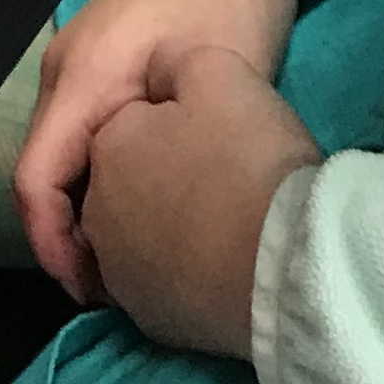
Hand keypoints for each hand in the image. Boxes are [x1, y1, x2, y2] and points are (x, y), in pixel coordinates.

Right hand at [15, 0, 298, 299]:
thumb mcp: (211, 81)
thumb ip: (170, 150)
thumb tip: (147, 223)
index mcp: (80, 77)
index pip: (34, 182)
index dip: (54, 247)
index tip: (91, 293)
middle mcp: (64, 70)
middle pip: (42, 172)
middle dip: (69, 236)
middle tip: (119, 287)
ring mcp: (80, 59)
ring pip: (63, 152)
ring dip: (86, 204)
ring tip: (131, 254)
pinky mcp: (104, 56)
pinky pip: (82, 129)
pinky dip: (99, 173)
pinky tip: (139, 199)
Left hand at [80, 41, 323, 358]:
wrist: (285, 263)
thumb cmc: (250, 158)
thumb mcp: (217, 69)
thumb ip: (174, 64)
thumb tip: (157, 75)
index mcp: (107, 146)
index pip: (134, 123)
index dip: (177, 124)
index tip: (218, 133)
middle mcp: (97, 213)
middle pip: (128, 181)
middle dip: (162, 175)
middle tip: (222, 175)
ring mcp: (120, 273)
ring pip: (138, 234)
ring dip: (168, 224)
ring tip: (226, 221)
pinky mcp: (151, 320)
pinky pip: (161, 282)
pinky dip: (183, 271)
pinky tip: (222, 263)